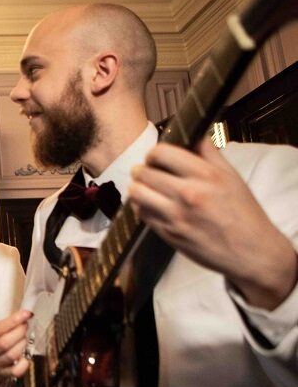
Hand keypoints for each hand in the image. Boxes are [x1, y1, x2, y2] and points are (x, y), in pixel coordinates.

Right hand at [0, 310, 32, 386]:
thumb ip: (1, 327)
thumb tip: (21, 317)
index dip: (13, 321)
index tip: (25, 314)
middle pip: (4, 343)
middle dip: (19, 332)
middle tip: (25, 326)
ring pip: (11, 355)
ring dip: (22, 344)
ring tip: (24, 338)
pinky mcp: (2, 375)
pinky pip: (17, 370)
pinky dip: (24, 362)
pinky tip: (24, 356)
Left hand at [130, 140, 297, 309]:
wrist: (250, 252)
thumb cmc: (244, 212)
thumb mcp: (232, 176)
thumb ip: (209, 154)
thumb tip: (192, 135)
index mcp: (205, 175)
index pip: (161, 153)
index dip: (154, 153)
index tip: (156, 157)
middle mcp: (188, 193)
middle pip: (144, 172)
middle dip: (142, 170)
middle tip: (146, 171)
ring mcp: (175, 215)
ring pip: (136, 193)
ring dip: (137, 188)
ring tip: (143, 187)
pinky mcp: (168, 233)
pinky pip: (142, 214)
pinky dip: (141, 207)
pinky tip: (150, 205)